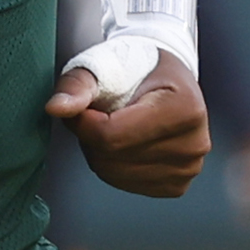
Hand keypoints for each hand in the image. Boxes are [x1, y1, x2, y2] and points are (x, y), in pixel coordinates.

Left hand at [51, 47, 209, 197]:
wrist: (166, 78)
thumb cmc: (138, 68)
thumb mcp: (104, 64)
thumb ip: (77, 85)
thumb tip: (56, 108)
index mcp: (184, 109)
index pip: (112, 137)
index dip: (83, 125)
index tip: (81, 107)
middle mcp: (194, 144)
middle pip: (112, 159)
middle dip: (90, 138)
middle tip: (97, 114)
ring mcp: (188, 168)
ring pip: (114, 174)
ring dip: (99, 152)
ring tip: (113, 125)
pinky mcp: (177, 185)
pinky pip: (125, 184)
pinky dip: (113, 166)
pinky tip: (124, 144)